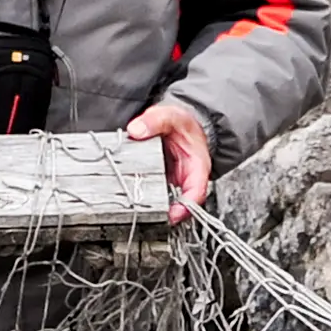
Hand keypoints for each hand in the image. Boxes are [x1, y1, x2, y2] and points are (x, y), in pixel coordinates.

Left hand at [125, 98, 213, 217]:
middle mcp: (187, 178)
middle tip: (149, 214)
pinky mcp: (162, 182)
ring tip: (138, 209)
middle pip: (181, 203)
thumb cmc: (182, 124)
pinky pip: (155, 194)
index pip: (197, 192)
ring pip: (167, 202)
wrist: (179, 124)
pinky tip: (132, 197)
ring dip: (154, 207)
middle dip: (167, 211)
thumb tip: (136, 130)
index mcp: (198, 166)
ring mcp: (174, 183)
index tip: (173, 214)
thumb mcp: (171, 116)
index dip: (186, 206)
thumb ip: (154, 121)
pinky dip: (145, 197)